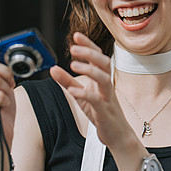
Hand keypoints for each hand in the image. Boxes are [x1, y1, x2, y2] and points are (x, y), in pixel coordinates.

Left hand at [50, 32, 135, 151]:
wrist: (117, 135)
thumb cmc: (101, 113)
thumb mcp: (80, 95)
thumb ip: (67, 81)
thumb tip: (53, 68)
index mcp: (101, 79)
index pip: (97, 56)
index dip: (88, 45)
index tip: (76, 35)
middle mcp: (106, 85)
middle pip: (104, 62)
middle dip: (90, 52)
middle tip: (73, 48)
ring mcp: (107, 98)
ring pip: (104, 78)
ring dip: (89, 70)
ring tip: (74, 65)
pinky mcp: (105, 112)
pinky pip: (97, 100)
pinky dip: (85, 94)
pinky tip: (73, 90)